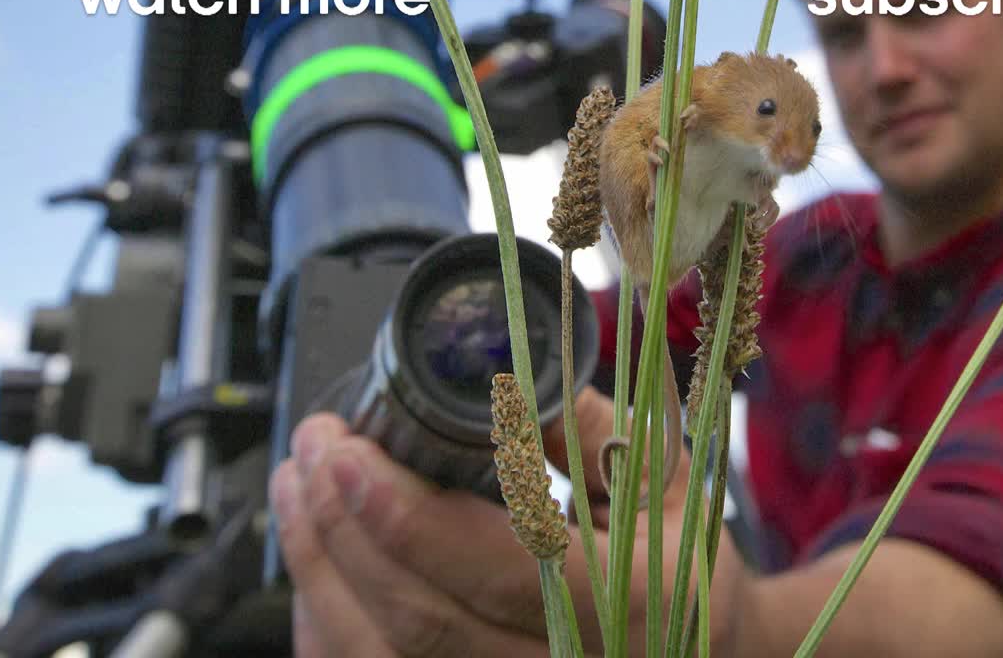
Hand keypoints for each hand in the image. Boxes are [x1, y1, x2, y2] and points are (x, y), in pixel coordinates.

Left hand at [269, 384, 755, 656]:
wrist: (708, 648)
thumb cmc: (676, 558)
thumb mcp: (661, 475)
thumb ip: (586, 425)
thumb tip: (498, 372)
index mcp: (622, 604)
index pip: (493, 567)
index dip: (403, 514)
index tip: (346, 449)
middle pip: (420, 617)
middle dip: (342, 529)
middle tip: (310, 449)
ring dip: (320, 572)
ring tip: (294, 492)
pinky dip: (330, 625)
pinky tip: (314, 567)